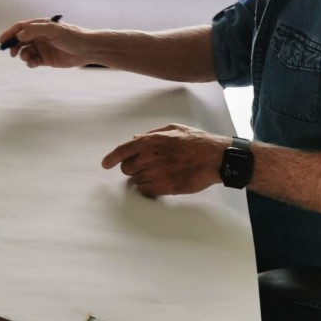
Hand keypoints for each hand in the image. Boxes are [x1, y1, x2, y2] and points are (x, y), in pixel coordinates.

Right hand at [0, 17, 90, 68]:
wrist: (87, 50)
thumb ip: (35, 31)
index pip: (20, 27)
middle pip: (20, 40)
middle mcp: (39, 36)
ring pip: (25, 51)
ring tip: (27, 57)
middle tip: (12, 52)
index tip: (2, 41)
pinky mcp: (46, 59)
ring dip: (23, 55)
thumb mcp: (53, 30)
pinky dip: (30, 63)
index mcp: (40, 26)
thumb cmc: (72, 36)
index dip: (10, 33)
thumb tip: (19, 35)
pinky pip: (33, 61)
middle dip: (14, 46)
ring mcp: (42, 48)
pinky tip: (33, 63)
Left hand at [101, 124, 227, 196]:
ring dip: (143, 178)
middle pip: (127, 168)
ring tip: (160, 172)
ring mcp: (155, 173)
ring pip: (136, 180)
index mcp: (150, 141)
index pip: (122, 150)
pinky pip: (145, 191)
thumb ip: (151, 133)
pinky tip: (160, 182)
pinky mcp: (164, 187)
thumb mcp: (173, 129)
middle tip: (146, 165)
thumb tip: (136, 138)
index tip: (105, 164)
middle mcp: (149, 157)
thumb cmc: (197, 142)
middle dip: (132, 167)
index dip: (111, 158)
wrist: (215, 158)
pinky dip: (149, 188)